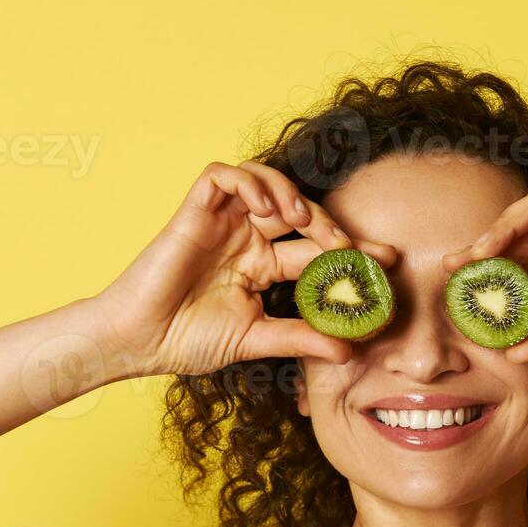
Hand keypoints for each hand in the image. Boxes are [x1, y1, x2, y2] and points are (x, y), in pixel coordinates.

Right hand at [94, 160, 396, 375]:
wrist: (139, 341)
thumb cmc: (187, 340)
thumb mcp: (256, 340)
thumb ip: (300, 338)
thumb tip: (348, 350)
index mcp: (263, 267)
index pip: (316, 251)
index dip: (352, 251)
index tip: (388, 261)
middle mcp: (247, 239)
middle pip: (300, 213)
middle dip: (331, 223)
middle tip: (354, 245)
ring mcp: (222, 222)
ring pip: (265, 181)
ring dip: (291, 194)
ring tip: (303, 222)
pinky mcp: (194, 211)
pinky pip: (223, 176)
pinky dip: (249, 182)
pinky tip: (266, 210)